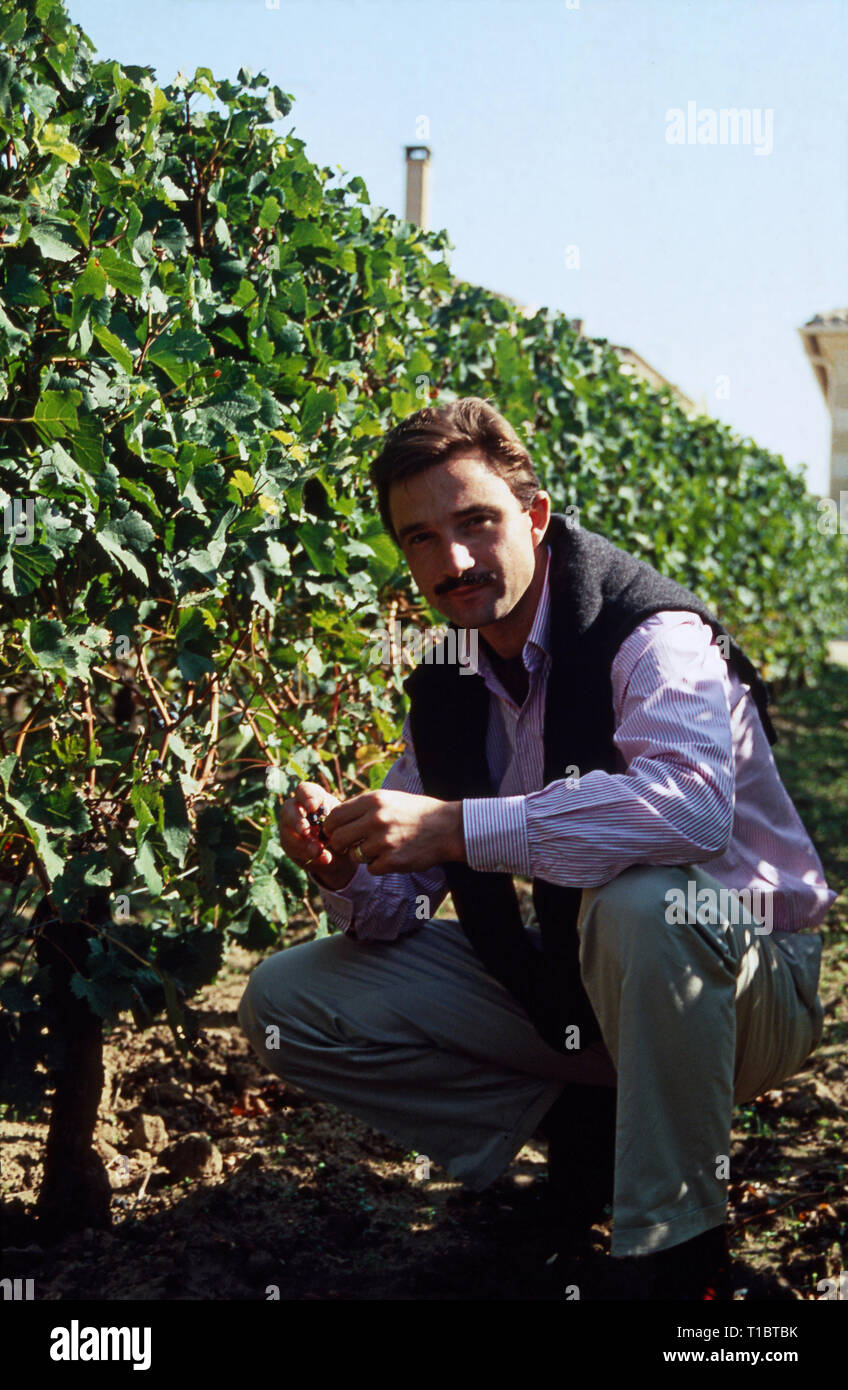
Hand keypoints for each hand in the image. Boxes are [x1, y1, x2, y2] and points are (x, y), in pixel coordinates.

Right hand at [277, 782, 356, 890]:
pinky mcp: (288, 843)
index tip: (313, 807)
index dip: (306, 797)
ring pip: (287, 830)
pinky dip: (306, 854)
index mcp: (311, 797)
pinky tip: (321, 858)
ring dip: (302, 842)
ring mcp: (289, 826)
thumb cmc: (342, 828)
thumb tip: (329, 831)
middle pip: (288, 809)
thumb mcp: (343, 822)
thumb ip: (336, 823)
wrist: (341, 851)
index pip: (303, 790)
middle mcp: (296, 808)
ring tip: (317, 850)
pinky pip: (292, 848)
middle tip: (305, 830)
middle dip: (297, 820)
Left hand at [323, 790, 464, 874]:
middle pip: (338, 838)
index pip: (335, 816)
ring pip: (354, 855)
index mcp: (373, 800)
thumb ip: (363, 807)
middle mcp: (376, 819)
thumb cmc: (416, 812)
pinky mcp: (393, 861)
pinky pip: (371, 868)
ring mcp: (384, 841)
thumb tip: (334, 819)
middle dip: (340, 845)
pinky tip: (392, 856)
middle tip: (348, 846)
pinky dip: (378, 866)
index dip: (330, 827)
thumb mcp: (389, 799)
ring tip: (380, 848)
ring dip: (362, 855)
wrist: (447, 827)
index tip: (334, 832)